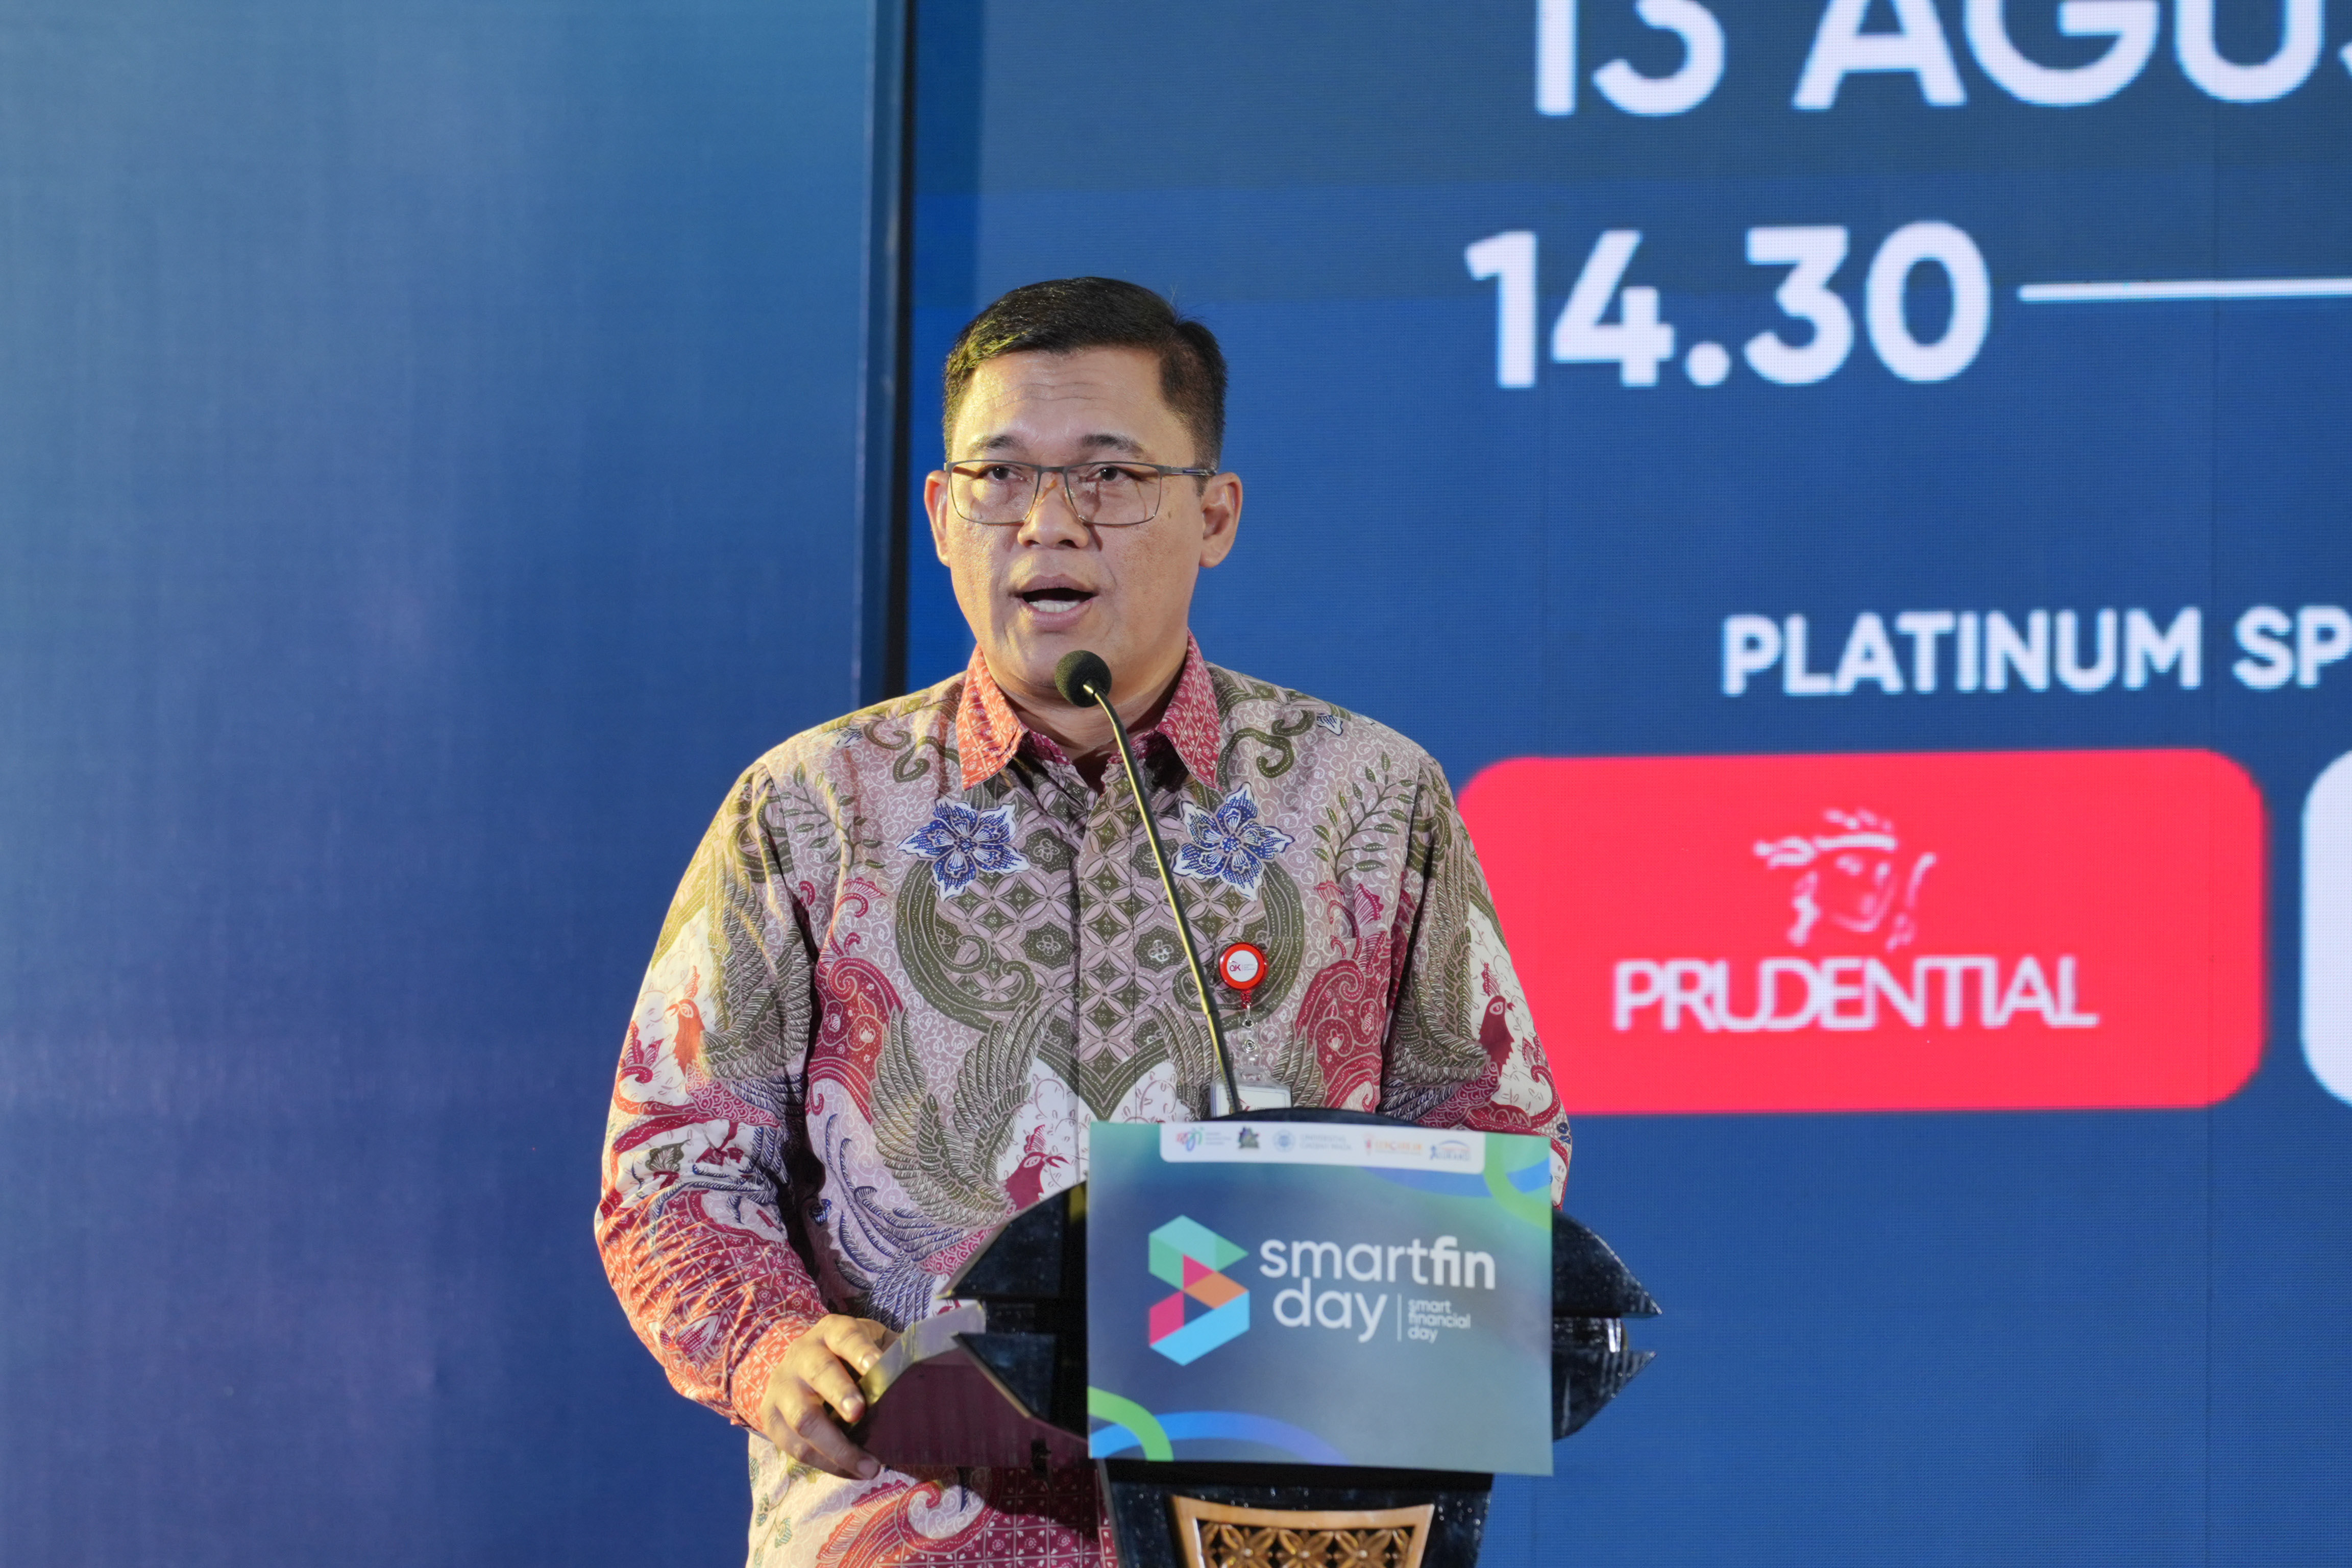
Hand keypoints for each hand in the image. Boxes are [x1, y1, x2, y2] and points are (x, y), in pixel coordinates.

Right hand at [757, 1315, 893, 1479]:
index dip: (860, 1351)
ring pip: (804, 1419)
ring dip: (837, 1446)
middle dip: (840, 1394)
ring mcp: (783, 1388)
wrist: (793, 1366)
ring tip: (870, 1466)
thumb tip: (927, 1366)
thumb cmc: (845, 1356)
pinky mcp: (772, 1420)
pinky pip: (796, 1448)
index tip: (877, 1365)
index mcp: (830, 1332)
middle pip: (819, 1374)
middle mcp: (802, 1356)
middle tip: (860, 1414)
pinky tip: (853, 1471)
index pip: (845, 1337)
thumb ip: (892, 1351)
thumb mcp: (868, 1341)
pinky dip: (827, 1464)